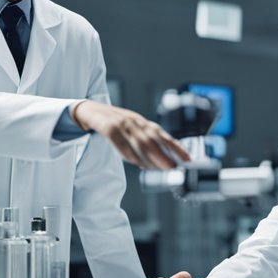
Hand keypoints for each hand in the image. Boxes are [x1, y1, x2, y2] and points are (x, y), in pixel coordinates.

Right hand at [73, 101, 189, 169]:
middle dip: (164, 154)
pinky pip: (118, 139)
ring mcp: (121, 123)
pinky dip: (126, 150)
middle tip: (173, 168)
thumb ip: (145, 145)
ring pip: (138, 139)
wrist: (89, 110)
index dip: (176, 147)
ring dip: (149, 155)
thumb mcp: (132, 131)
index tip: (187, 159)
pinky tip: (134, 161)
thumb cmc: (114, 123)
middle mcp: (135, 121)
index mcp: (144, 123)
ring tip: (157, 167)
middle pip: (153, 138)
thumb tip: (161, 164)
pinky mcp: (106, 126)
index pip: (163, 136)